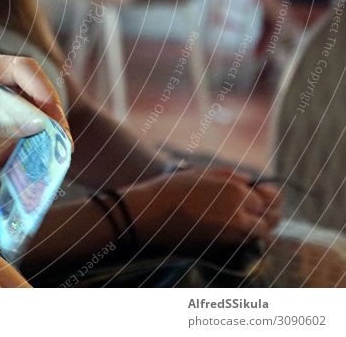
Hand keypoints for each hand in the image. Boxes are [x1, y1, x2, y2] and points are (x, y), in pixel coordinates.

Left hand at [0, 51, 69, 181]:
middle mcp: (0, 79)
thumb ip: (0, 125)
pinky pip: (37, 125)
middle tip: (62, 134)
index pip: (22, 68)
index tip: (50, 110)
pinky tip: (54, 151)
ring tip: (64, 147)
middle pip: (38, 87)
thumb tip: (38, 124)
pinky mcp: (13, 122)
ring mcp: (9, 101)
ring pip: (42, 107)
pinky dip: (47, 137)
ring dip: (53, 125)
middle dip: (52, 109)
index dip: (41, 87)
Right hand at [123, 168, 280, 251]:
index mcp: (236, 192)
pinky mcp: (222, 248)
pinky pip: (247, 241)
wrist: (149, 216)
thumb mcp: (202, 173)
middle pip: (272, 219)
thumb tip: (252, 182)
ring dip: (262, 225)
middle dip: (272, 212)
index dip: (272, 196)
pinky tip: (238, 226)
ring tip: (253, 217)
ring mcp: (232, 235)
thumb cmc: (171, 189)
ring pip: (262, 234)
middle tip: (267, 207)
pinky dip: (249, 235)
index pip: (270, 198)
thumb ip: (232, 176)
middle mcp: (240, 215)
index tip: (269, 193)